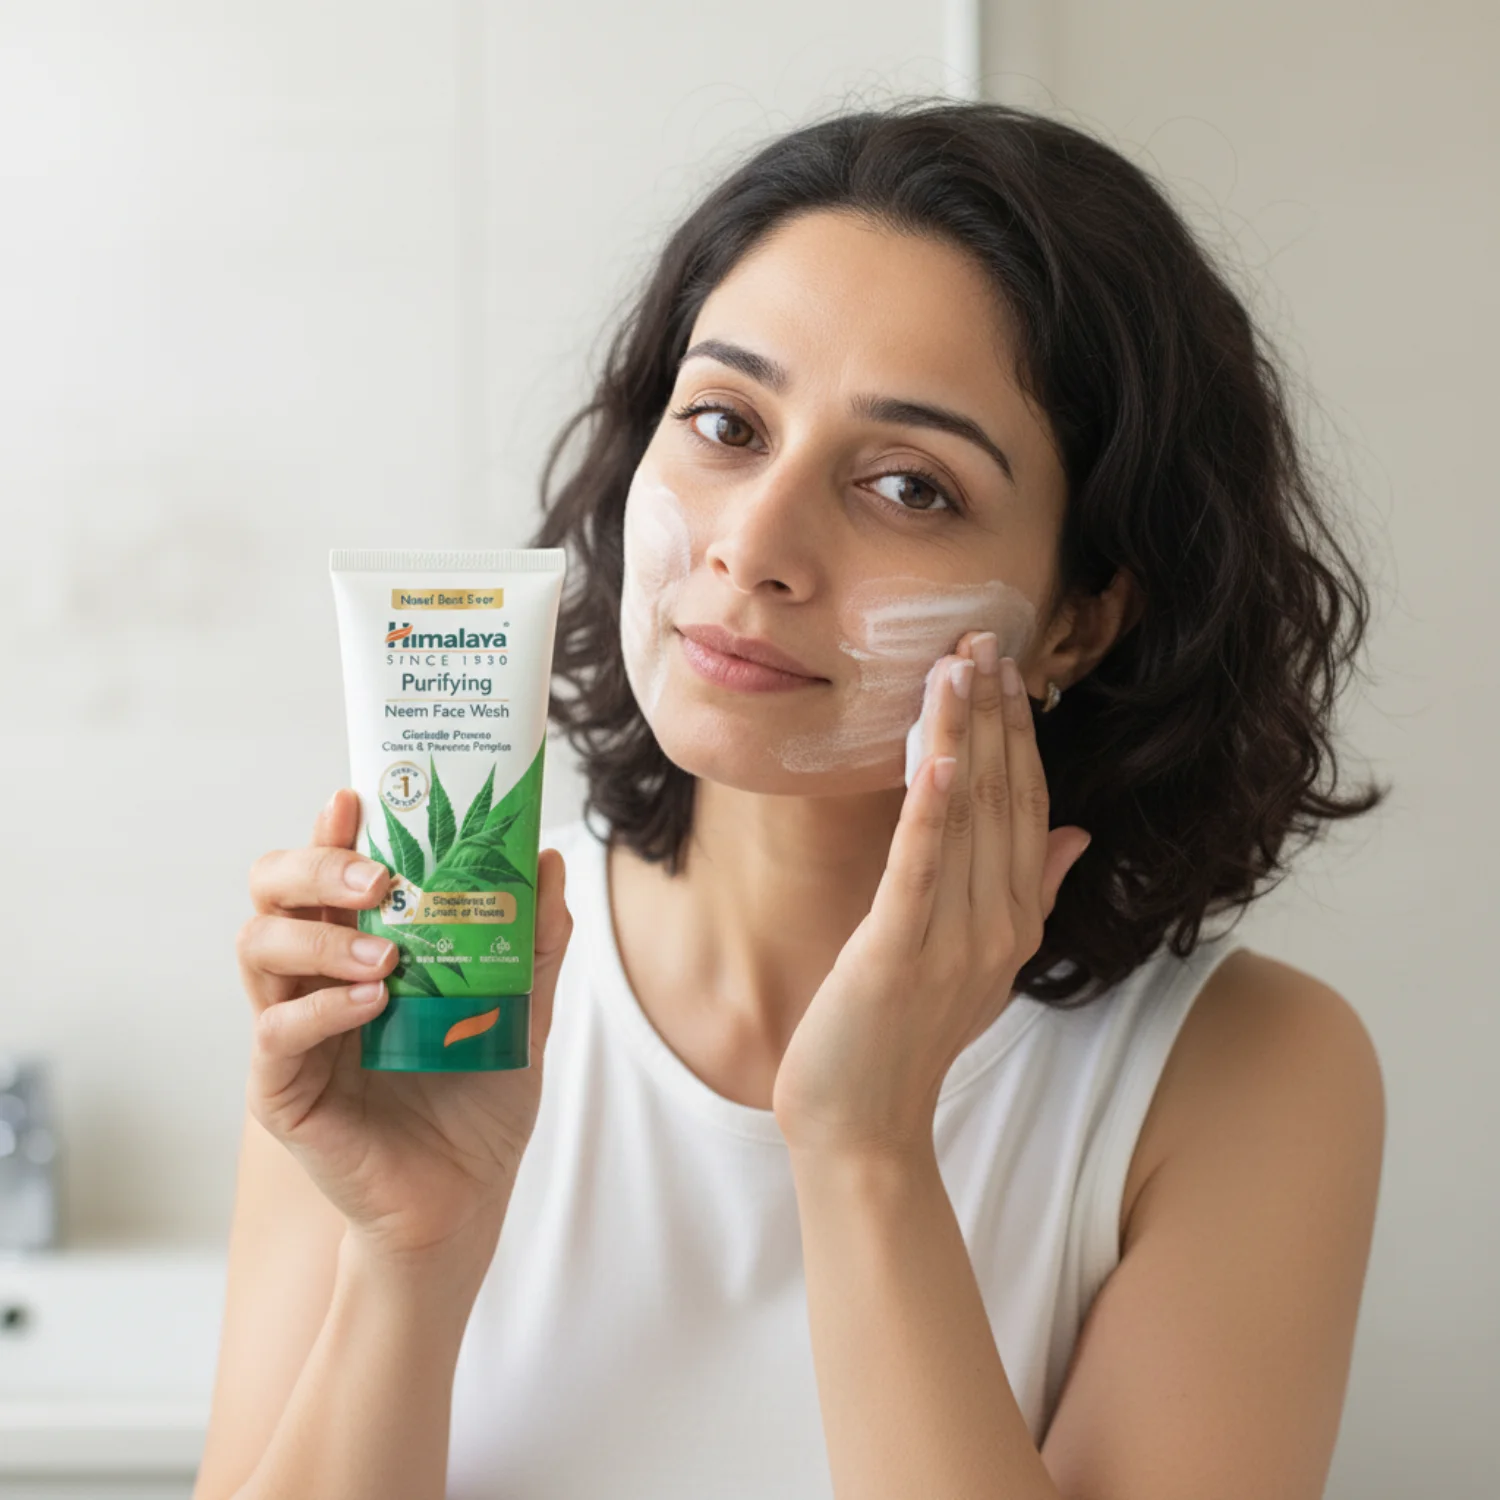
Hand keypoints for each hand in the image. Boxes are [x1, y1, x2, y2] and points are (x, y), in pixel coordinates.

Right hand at [236, 789, 573, 1262]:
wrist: (464, 1197)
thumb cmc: (478, 1098)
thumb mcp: (522, 1010)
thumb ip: (533, 941)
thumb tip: (546, 860)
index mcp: (361, 947)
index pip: (326, 872)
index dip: (329, 829)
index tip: (354, 793)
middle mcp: (315, 977)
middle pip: (272, 892)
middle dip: (312, 865)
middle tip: (374, 873)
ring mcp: (291, 1030)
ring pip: (259, 948)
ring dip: (320, 934)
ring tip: (387, 951)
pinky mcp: (281, 1089)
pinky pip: (276, 1032)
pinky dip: (322, 1009)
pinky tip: (373, 1003)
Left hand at [771, 631, 1090, 1160]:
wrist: (863, 1126)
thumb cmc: (907, 1038)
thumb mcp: (981, 962)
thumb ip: (1028, 892)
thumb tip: (1076, 831)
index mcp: (1014, 919)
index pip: (1028, 807)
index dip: (1020, 735)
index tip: (1007, 669)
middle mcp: (997, 924)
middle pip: (1004, 798)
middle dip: (994, 715)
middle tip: (983, 637)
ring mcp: (952, 940)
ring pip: (967, 818)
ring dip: (965, 737)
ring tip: (962, 667)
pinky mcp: (898, 953)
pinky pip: (921, 868)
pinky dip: (932, 809)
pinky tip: (938, 753)